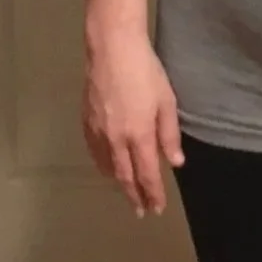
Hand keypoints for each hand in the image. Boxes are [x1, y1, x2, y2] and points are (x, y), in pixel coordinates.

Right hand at [81, 32, 184, 215]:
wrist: (112, 50)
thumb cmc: (146, 72)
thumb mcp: (167, 102)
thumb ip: (169, 135)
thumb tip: (175, 163)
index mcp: (138, 135)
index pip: (146, 174)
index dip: (152, 193)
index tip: (156, 208)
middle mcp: (115, 140)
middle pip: (125, 176)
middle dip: (134, 195)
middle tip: (141, 211)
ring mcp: (98, 132)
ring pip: (107, 166)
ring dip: (118, 182)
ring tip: (127, 192)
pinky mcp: (86, 122)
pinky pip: (94, 152)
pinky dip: (102, 165)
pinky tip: (107, 167)